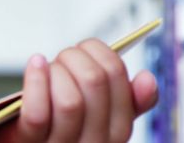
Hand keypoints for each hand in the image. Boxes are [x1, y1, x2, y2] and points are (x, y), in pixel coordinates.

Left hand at [0, 39, 158, 142]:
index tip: (86, 48)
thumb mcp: (98, 116)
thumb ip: (125, 101)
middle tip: (62, 58)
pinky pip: (38, 113)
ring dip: (55, 71)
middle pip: (94, 83)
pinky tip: (36, 64)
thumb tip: (148, 78)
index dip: (102, 53)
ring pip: (70, 100)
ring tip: (46, 68)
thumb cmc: (58, 126)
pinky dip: (36, 80)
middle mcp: (95, 142)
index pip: (120, 80)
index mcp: (117, 131)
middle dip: (75, 57)